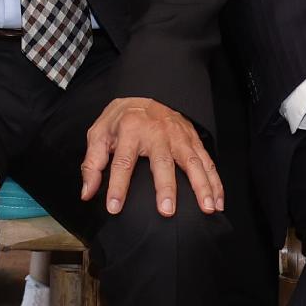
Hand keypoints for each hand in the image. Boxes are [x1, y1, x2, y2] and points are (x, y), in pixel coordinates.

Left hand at [80, 97, 223, 218]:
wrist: (147, 93)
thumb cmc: (121, 119)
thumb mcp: (99, 134)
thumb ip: (92, 163)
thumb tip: (87, 193)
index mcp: (130, 130)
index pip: (122, 162)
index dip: (117, 186)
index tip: (114, 208)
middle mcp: (157, 133)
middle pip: (162, 162)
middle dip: (165, 188)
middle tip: (166, 211)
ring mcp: (178, 137)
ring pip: (192, 163)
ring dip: (201, 186)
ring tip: (206, 209)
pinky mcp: (193, 141)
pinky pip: (207, 162)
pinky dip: (215, 183)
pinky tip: (217, 203)